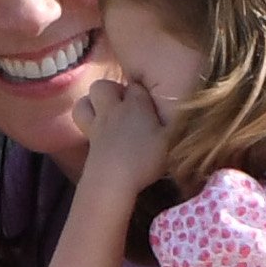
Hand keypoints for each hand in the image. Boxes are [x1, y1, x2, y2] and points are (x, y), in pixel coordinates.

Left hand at [75, 78, 168, 193]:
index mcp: (135, 106)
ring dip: (93, 105)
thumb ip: (176, 126)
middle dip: (111, 91)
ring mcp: (97, 126)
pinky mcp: (88, 143)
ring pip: (84, 102)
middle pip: (103, 86)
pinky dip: (89, 124)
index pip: (136, 86)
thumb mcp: (170, 141)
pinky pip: (83, 123)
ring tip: (106, 116)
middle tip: (123, 106)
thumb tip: (182, 115)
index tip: (148, 102)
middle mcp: (113, 110)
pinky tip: (101, 135)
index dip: (141, 90)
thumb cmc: (145, 158)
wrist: (112, 180)